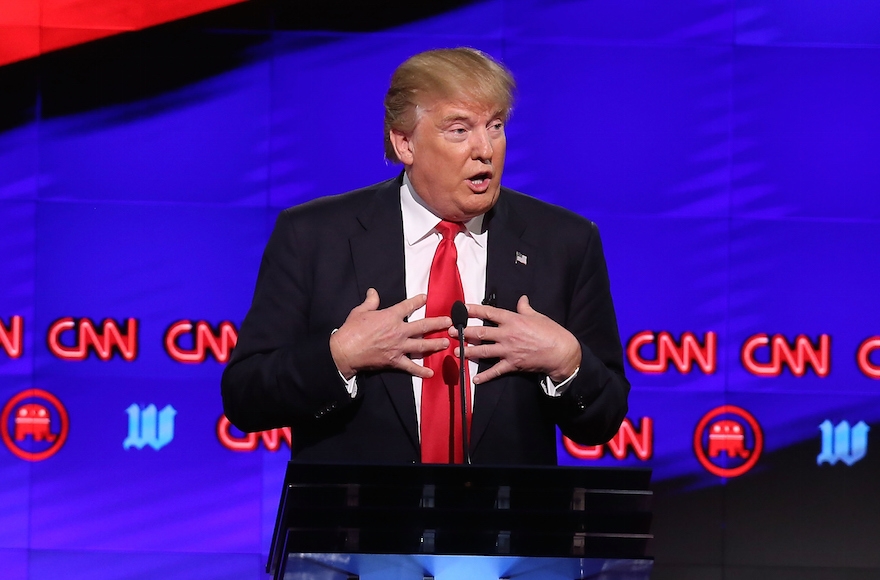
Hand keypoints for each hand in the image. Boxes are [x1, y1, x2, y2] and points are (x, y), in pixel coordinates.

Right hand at [330, 288, 452, 379]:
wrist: (344, 351)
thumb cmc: (351, 330)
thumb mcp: (359, 311)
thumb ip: (370, 301)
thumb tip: (373, 291)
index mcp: (390, 317)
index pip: (408, 306)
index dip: (418, 301)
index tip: (426, 298)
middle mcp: (398, 331)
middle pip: (422, 326)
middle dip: (437, 323)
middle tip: (449, 322)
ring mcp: (398, 347)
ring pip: (421, 346)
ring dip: (435, 344)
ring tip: (446, 343)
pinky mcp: (394, 361)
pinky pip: (410, 367)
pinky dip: (421, 371)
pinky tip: (431, 373)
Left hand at [455, 295, 580, 383]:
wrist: (561, 352)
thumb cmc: (551, 332)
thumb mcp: (538, 316)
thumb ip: (525, 308)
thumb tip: (521, 299)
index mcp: (513, 320)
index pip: (489, 313)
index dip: (473, 310)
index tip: (461, 308)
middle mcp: (507, 335)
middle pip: (481, 333)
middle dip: (464, 333)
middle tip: (451, 332)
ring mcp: (508, 351)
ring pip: (484, 352)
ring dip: (468, 352)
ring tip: (456, 352)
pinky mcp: (512, 364)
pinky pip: (496, 371)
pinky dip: (485, 376)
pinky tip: (475, 379)